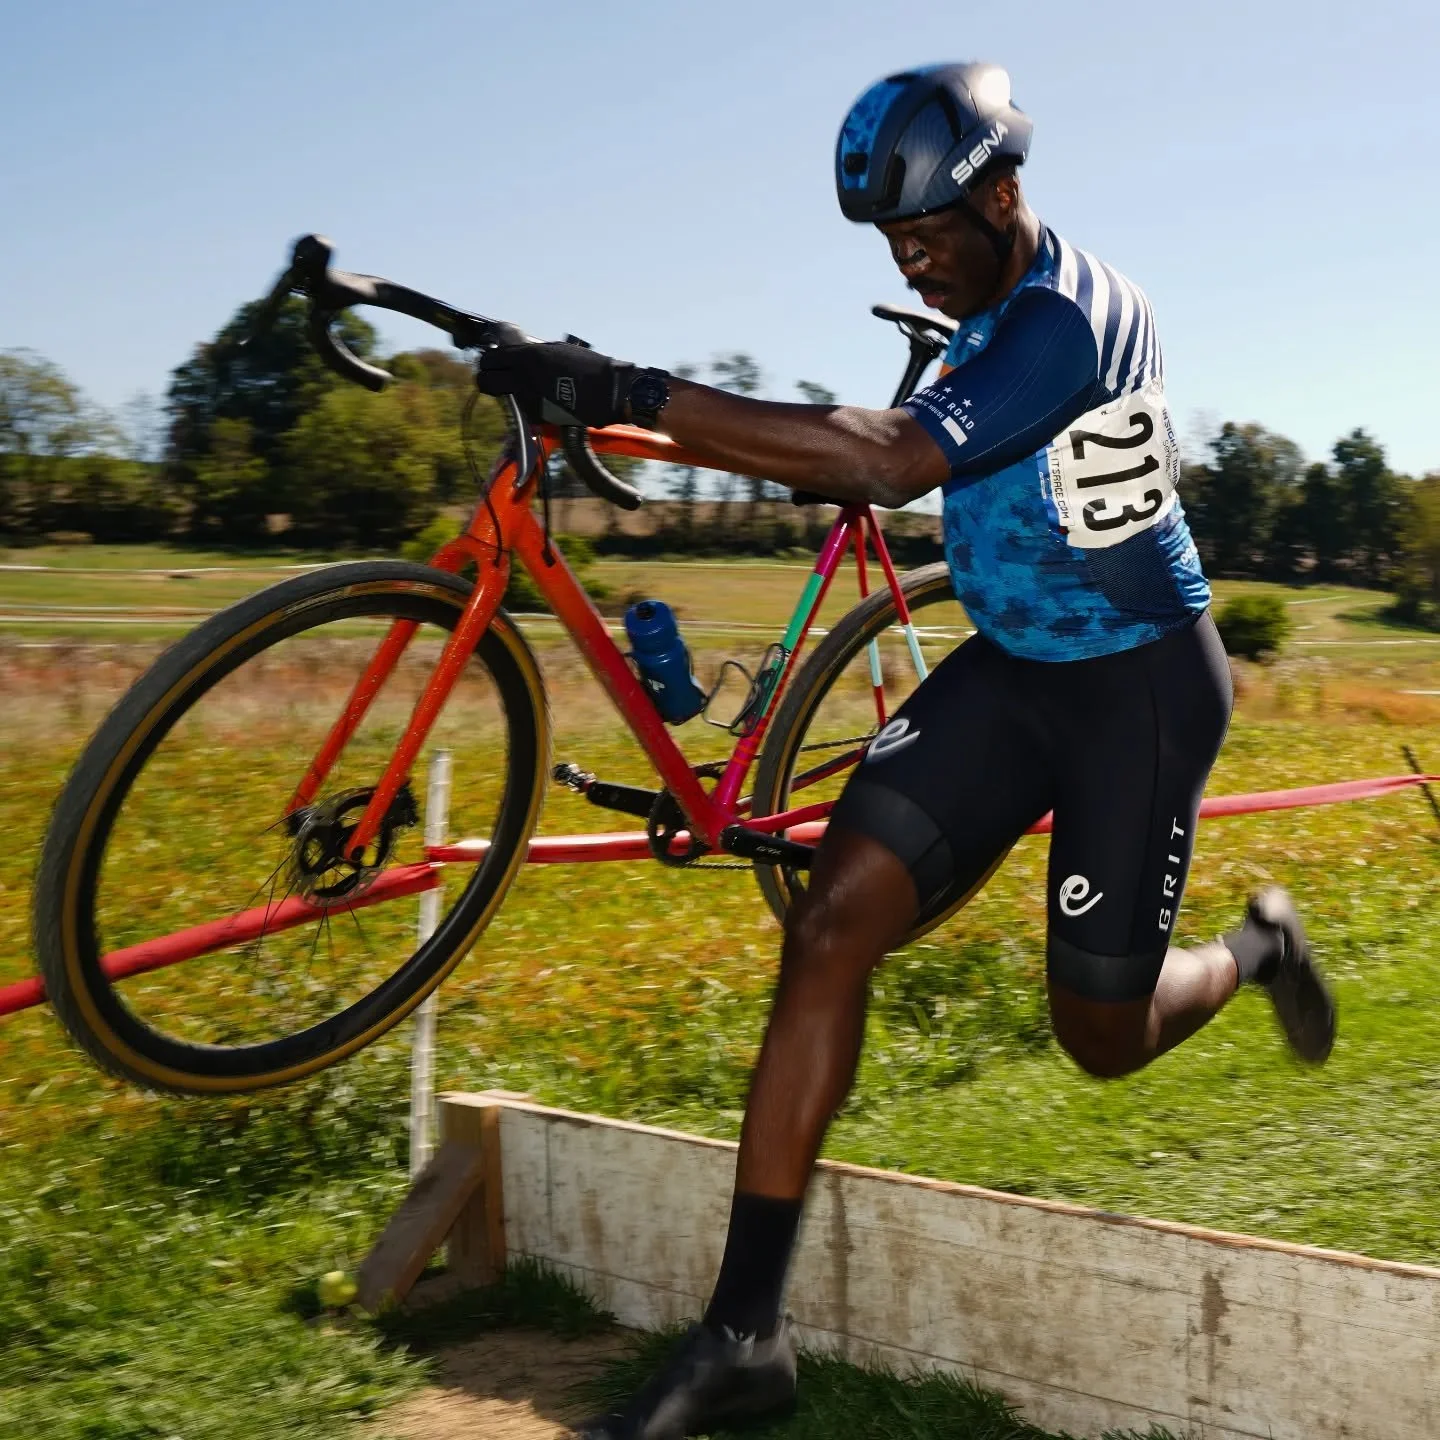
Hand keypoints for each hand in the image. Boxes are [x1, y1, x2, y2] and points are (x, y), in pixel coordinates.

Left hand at [475, 340, 635, 427]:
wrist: (608, 391)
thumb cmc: (587, 366)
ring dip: (506, 393)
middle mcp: (522, 377)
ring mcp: (528, 399)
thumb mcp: (556, 350)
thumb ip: (531, 353)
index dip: (488, 361)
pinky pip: (522, 409)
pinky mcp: (538, 416)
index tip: (493, 362)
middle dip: (487, 379)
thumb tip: (515, 354)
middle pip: (485, 381)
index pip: (489, 359)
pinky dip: (526, 405)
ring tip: (522, 389)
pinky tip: (540, 399)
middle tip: (496, 378)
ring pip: (502, 397)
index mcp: (527, 356)